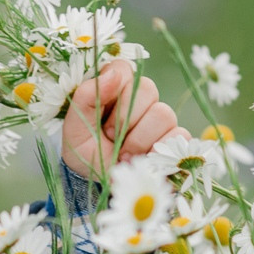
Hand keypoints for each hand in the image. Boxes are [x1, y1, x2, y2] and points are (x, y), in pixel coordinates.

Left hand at [61, 60, 187, 180]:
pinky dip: (158, 151)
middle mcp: (141, 98)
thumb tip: (114, 73)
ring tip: (124, 154)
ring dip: (138, 140)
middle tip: (110, 138)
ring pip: (163, 113)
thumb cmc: (85, 150)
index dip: (114, 92)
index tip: (100, 115)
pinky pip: (179, 135)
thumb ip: (87, 96)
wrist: (97, 185)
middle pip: (147, 89)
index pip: (124, 69)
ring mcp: (161, 119)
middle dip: (124, 120)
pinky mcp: (175, 140)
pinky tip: (143, 160)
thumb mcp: (75, 126)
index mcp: (115, 88)